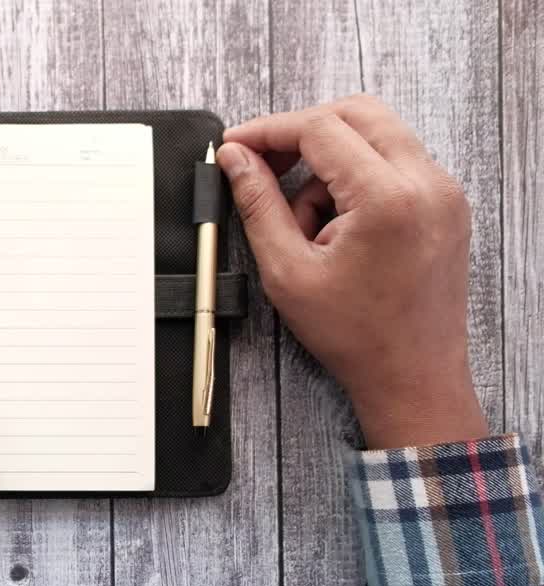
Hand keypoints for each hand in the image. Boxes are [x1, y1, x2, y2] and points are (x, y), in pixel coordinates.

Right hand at [216, 95, 487, 447]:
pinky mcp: (445, 203)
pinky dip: (356, 178)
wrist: (413, 376)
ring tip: (306, 223)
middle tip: (263, 163)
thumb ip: (258, 205)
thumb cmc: (358, 337)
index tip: (237, 145)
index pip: (321, 128)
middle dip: (302, 132)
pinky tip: (334, 225)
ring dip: (329, 161)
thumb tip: (236, 160)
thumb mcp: (288, 271)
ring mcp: (443, 191)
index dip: (269, 130)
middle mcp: (426, 184)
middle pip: (356, 112)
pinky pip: (395, 162)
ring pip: (375, 134)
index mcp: (388, 199)